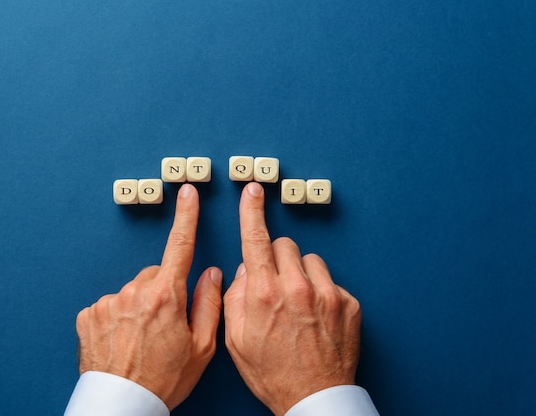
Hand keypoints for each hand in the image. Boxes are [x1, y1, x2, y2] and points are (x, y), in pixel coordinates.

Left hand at [76, 184, 222, 409]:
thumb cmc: (164, 380)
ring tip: (140, 338)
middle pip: (154, 275)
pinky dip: (116, 317)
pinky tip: (121, 340)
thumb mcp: (201, 347)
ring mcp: (108, 302)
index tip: (187, 193)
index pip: (180, 246)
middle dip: (162, 290)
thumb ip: (209, 303)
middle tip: (164, 325)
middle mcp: (134, 292)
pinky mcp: (89, 314)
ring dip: (138, 306)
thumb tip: (211, 273)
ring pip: (131, 291)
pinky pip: (109, 305)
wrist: (122, 404)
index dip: (187, 216)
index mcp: (166, 296)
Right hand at [224, 182, 361, 415]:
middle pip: (284, 245)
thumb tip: (246, 270)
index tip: (253, 191)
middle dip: (275, 258)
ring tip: (297, 303)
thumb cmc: (272, 372)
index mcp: (265, 294)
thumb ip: (236, 296)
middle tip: (274, 284)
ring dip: (300, 273)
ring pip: (309, 260)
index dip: (252, 211)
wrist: (314, 398)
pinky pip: (330, 281)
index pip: (256, 239)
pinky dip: (320, 291)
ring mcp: (327, 294)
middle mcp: (298, 288)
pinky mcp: (349, 303)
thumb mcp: (236, 338)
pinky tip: (316, 316)